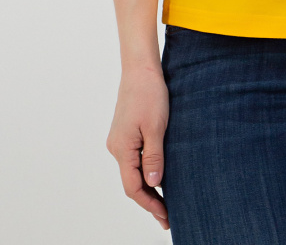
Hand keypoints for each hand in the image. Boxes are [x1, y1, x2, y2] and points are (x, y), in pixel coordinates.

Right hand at [106, 63, 169, 230]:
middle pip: (131, 183)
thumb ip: (153, 157)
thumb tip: (153, 186)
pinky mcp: (125, 132)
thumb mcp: (156, 127)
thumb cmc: (150, 94)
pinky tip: (158, 176)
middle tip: (168, 217)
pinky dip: (145, 171)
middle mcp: (116, 148)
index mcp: (122, 149)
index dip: (149, 204)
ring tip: (165, 202)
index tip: (165, 217)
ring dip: (148, 187)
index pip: (133, 187)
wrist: (141, 68)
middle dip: (149, 201)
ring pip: (132, 171)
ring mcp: (119, 140)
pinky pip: (134, 159)